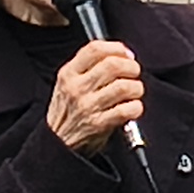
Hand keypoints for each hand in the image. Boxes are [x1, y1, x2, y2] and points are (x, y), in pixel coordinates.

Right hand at [46, 40, 144, 154]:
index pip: (95, 49)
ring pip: (123, 86)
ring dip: (136, 87)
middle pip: (113, 65)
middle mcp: (77, 88)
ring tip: (134, 91)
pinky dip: (136, 107)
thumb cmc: (67, 113)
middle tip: (134, 73)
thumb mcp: (67, 84)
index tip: (126, 54)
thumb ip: (87, 67)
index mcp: (68, 74)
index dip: (117, 48)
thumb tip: (120, 54)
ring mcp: (87, 106)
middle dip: (131, 67)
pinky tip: (133, 108)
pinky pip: (127, 110)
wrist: (57, 144)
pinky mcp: (99, 124)